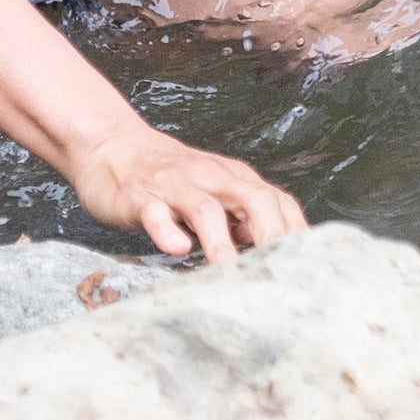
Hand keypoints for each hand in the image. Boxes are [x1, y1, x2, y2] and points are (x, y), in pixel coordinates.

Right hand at [66, 124, 307, 265]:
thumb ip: (242, 220)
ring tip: (230, 273)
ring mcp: (176, 186)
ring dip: (221, 243)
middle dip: (271, 235)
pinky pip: (156, 213)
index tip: (307, 268)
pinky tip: (176, 249)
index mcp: (235, 178)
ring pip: (206, 210)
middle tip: (279, 273)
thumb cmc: (170, 179)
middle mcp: (211, 178)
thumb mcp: (214, 193)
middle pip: (254, 200)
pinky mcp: (142, 197)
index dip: (296, 232)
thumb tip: (273, 253)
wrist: (113, 146)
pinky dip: (167, 231)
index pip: (278, 201)